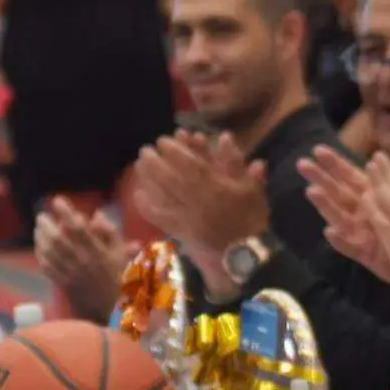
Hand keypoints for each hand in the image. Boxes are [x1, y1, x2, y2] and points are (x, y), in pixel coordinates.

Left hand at [35, 198, 135, 319]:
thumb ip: (111, 233)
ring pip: (50, 252)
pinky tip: (39, 247)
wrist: (114, 308)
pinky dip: (41, 255)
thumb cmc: (122, 278)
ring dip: (41, 238)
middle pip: (58, 239)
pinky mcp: (63, 283)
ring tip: (38, 228)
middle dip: (47, 225)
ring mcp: (70, 273)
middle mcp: (82, 261)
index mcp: (98, 252)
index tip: (58, 201)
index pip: (78, 229)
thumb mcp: (122, 253)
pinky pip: (47, 267)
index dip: (66, 213)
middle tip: (41, 216)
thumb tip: (97, 215)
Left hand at [130, 130, 270, 257]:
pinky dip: (148, 207)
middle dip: (154, 162)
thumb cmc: (250, 218)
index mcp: (215, 186)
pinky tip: (138, 195)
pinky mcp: (181, 231)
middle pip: (169, 177)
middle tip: (144, 151)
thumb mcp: (251, 186)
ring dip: (148, 179)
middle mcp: (197, 199)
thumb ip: (236, 162)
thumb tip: (224, 135)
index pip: (189, 163)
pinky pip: (160, 218)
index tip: (163, 140)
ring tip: (138, 166)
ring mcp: (187, 216)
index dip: (173, 150)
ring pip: (162, 195)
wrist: (247, 253)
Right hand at [299, 147, 389, 283]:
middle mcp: (363, 213)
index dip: (336, 163)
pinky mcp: (365, 254)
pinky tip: (330, 231)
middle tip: (302, 164)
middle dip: (321, 178)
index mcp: (374, 196)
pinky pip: (349, 247)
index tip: (318, 150)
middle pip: (338, 193)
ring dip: (325, 204)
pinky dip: (340, 240)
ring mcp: (361, 233)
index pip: (351, 176)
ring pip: (339, 217)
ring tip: (312, 191)